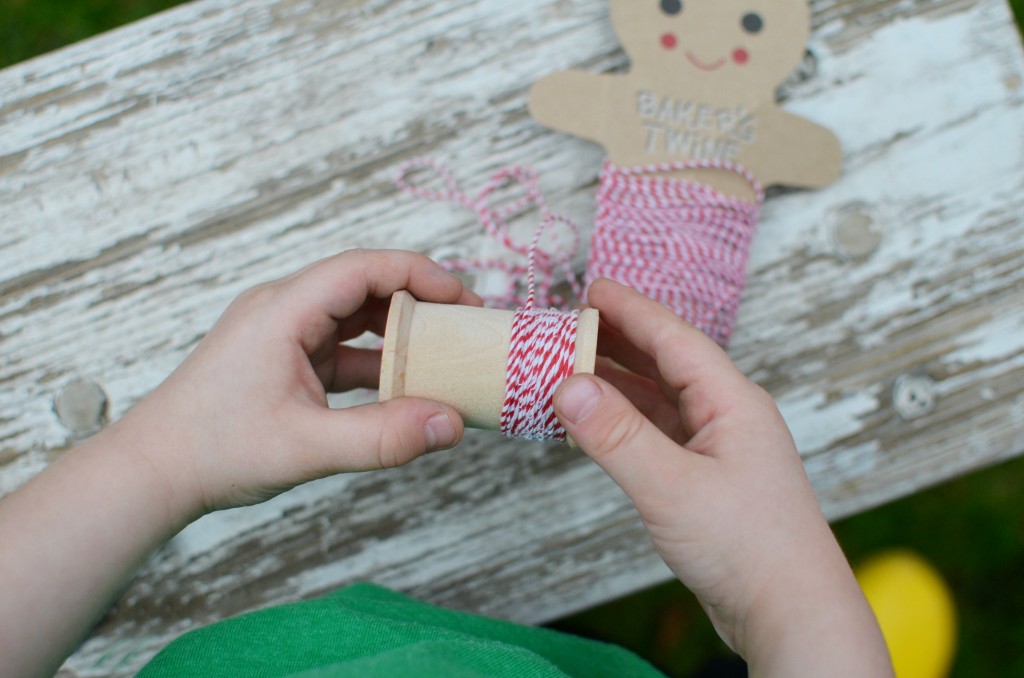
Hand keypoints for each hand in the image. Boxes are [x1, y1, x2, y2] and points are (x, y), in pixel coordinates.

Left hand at [121, 249, 477, 518]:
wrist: (153, 472)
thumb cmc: (214, 451)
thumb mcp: (307, 447)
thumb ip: (383, 437)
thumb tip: (450, 424)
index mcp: (282, 311)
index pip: (362, 268)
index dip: (419, 274)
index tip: (463, 298)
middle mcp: (283, 310)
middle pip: (364, 287)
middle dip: (418, 304)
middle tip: (465, 328)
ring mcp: (283, 335)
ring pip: (355, 320)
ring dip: (399, 337)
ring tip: (444, 358)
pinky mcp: (284, 360)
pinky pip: (342, 350)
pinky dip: (376, 365)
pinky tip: (405, 390)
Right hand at [554, 280, 891, 675]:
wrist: (791, 615)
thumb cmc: (750, 549)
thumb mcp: (672, 487)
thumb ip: (617, 436)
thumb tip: (567, 386)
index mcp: (733, 402)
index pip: (674, 339)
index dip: (631, 311)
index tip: (591, 289)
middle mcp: (727, 417)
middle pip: (666, 364)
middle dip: (618, 341)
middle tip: (568, 324)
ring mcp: (718, 449)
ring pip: (660, 401)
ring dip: (617, 384)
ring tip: (570, 368)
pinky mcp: (706, 480)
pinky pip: (658, 435)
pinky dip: (624, 424)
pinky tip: (596, 424)